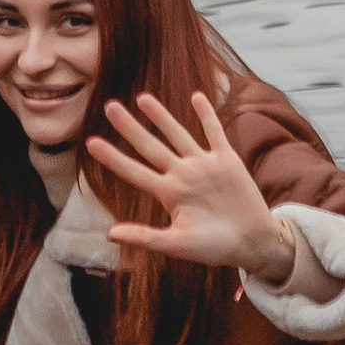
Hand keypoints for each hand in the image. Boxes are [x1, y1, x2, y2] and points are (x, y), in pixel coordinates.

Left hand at [89, 88, 295, 282]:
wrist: (253, 243)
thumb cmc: (214, 248)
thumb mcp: (176, 244)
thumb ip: (145, 237)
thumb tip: (110, 234)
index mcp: (168, 194)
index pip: (134, 171)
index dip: (113, 158)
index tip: (91, 142)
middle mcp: (182, 175)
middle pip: (150, 146)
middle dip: (130, 127)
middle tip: (109, 106)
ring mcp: (204, 165)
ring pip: (178, 134)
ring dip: (161, 116)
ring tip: (142, 98)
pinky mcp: (227, 161)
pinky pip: (214, 133)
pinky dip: (206, 115)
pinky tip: (196, 97)